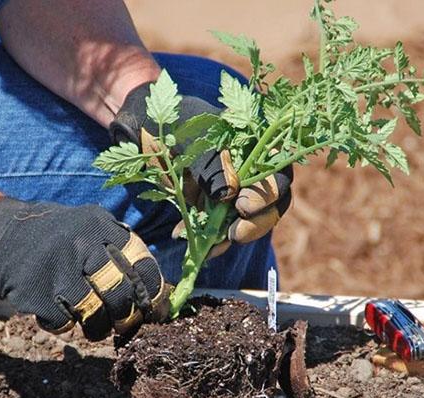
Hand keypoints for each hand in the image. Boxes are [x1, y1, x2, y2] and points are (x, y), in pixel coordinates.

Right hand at [0, 198, 168, 339]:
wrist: (5, 233)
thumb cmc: (62, 240)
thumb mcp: (93, 230)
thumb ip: (123, 255)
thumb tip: (163, 296)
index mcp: (103, 228)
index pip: (144, 266)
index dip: (153, 294)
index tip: (154, 310)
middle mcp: (83, 245)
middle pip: (121, 295)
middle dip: (128, 317)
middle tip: (125, 324)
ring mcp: (58, 269)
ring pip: (95, 316)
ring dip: (98, 328)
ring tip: (94, 325)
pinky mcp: (36, 292)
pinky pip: (64, 324)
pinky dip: (66, 325)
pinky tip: (60, 313)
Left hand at [109, 82, 292, 256]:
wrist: (146, 128)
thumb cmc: (174, 122)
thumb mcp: (191, 137)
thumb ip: (210, 163)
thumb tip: (229, 193)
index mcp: (255, 143)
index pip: (278, 169)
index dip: (270, 191)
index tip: (243, 205)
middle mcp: (251, 169)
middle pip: (273, 201)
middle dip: (258, 222)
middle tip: (235, 233)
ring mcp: (234, 191)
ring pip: (250, 220)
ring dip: (236, 235)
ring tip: (213, 244)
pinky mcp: (215, 209)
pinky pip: (222, 230)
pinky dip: (212, 242)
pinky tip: (199, 249)